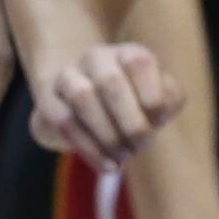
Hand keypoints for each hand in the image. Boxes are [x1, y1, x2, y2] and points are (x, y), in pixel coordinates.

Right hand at [30, 41, 184, 168]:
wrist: (84, 103)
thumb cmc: (134, 101)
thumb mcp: (158, 95)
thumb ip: (169, 98)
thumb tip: (159, 112)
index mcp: (127, 53)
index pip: (139, 62)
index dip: (153, 94)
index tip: (160, 121)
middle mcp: (96, 58)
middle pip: (110, 82)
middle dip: (130, 120)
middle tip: (142, 143)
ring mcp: (68, 77)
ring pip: (83, 99)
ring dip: (108, 134)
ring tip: (125, 156)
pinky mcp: (48, 101)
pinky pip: (65, 122)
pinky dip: (90, 148)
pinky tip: (109, 165)